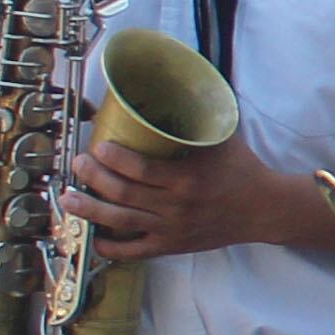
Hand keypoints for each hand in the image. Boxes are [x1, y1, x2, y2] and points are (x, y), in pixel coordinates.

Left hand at [57, 129, 292, 261]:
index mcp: (188, 179)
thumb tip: (180, 82)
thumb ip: (200, 114)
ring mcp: (171, 229)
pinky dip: (110, 246)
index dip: (114, 159)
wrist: (265, 209)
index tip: (99, 146)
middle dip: (94, 179)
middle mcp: (176, 207)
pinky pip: (134, 251)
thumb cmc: (242, 170)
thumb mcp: (224, 138)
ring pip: (120, 222)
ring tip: (70, 199)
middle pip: (123, 194)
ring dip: (90, 210)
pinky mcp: (171, 245)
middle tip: (81, 165)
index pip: (141, 170)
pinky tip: (93, 236)